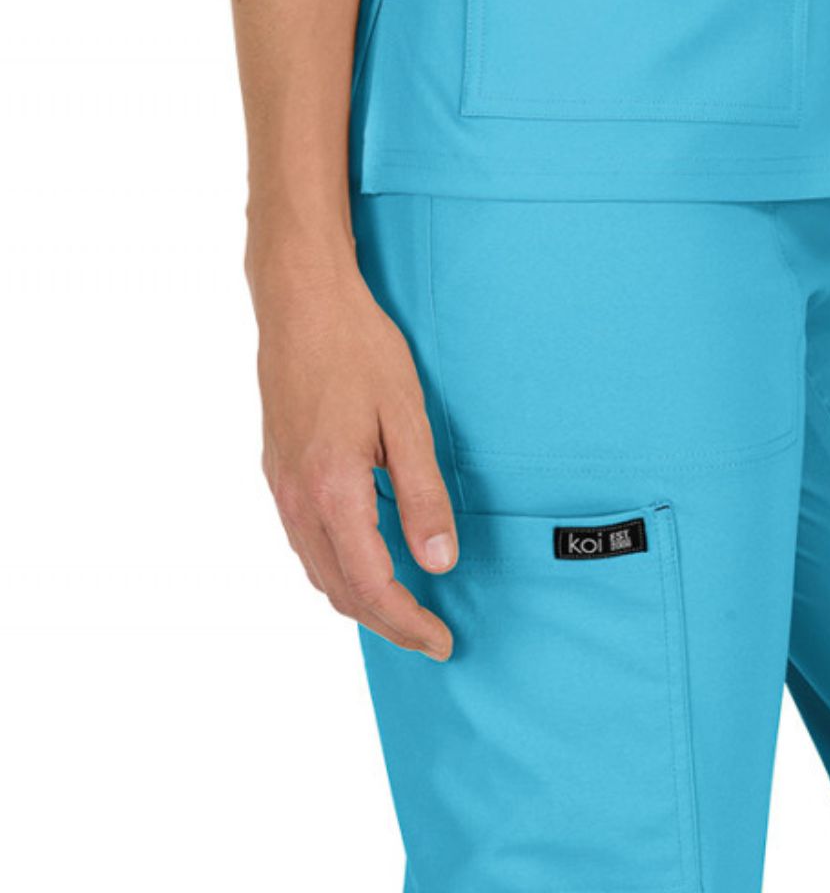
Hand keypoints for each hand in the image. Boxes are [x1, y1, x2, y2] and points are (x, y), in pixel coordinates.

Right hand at [252, 258, 457, 656]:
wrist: (301, 301)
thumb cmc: (359, 348)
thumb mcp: (406, 417)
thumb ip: (422, 495)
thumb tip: (439, 563)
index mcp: (331, 490)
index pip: (371, 585)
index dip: (408, 623)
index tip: (442, 640)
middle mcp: (296, 498)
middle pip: (339, 590)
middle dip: (386, 621)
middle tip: (430, 633)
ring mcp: (280, 485)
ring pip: (316, 570)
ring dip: (358, 598)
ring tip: (403, 606)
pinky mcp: (276, 469)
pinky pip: (303, 542)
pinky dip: (335, 567)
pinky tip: (363, 557)